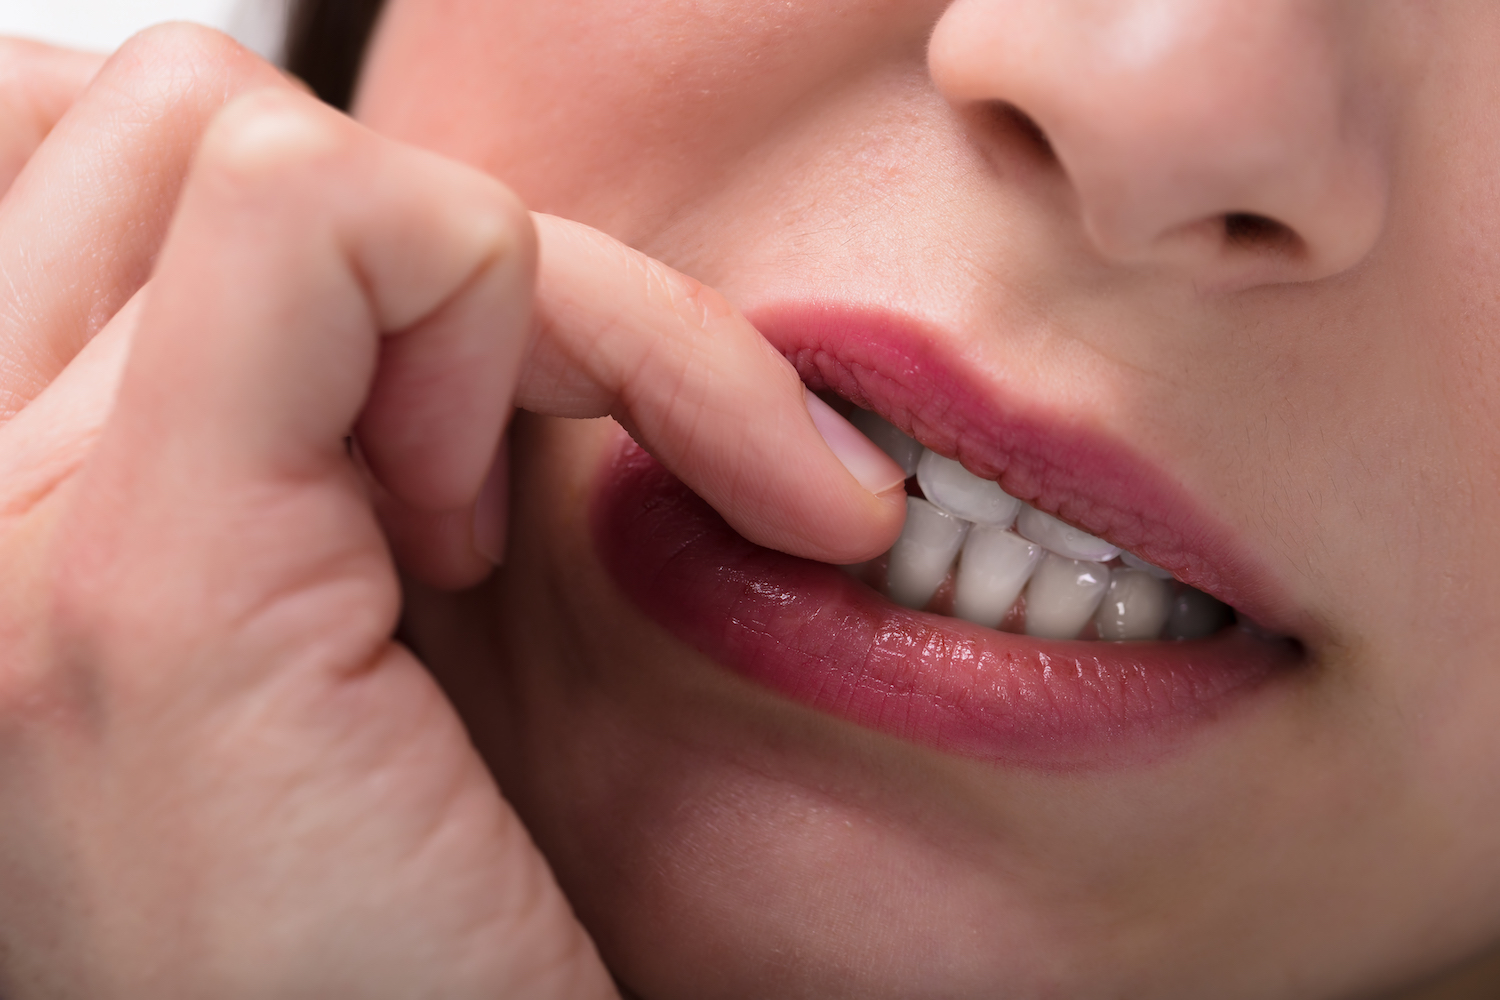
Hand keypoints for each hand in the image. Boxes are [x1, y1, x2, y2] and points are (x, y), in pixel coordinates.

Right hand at [0, 26, 903, 996]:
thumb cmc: (394, 908)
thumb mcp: (324, 584)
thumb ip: (300, 390)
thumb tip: (393, 216)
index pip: (110, 145)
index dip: (318, 251)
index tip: (418, 465)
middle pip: (198, 121)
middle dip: (417, 270)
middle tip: (461, 495)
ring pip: (278, 142)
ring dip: (471, 305)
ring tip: (455, 533)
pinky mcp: (137, 584)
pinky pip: (335, 219)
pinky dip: (504, 326)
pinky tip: (476, 547)